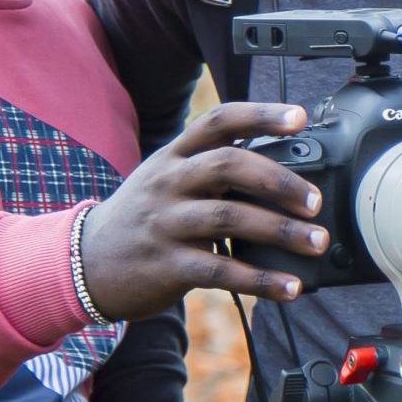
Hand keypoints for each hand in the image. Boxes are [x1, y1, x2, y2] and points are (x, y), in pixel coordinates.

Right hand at [77, 102, 327, 323]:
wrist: (85, 263)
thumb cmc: (143, 218)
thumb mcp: (165, 180)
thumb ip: (210, 170)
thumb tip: (280, 173)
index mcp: (173, 155)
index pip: (218, 121)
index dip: (260, 115)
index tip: (299, 117)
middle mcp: (168, 182)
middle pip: (228, 165)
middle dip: (279, 181)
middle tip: (315, 201)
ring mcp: (166, 223)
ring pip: (230, 218)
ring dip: (281, 231)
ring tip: (316, 242)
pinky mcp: (167, 265)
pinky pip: (221, 272)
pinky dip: (261, 280)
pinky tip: (290, 286)